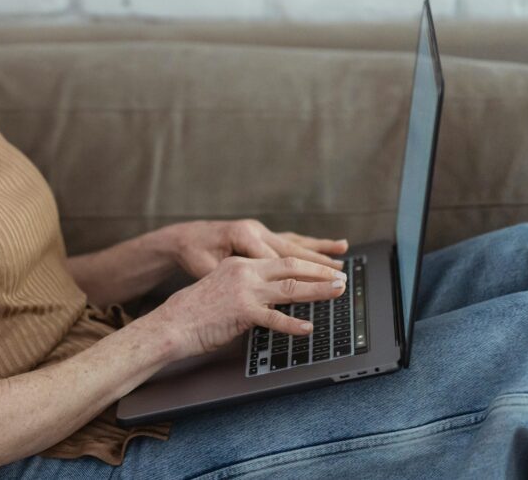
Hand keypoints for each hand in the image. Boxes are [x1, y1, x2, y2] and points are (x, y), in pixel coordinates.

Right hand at [149, 255, 347, 361]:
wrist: (173, 323)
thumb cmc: (194, 311)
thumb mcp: (221, 288)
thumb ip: (244, 288)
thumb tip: (267, 299)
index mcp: (240, 264)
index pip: (280, 260)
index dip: (306, 263)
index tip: (324, 268)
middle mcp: (245, 272)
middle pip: (291, 267)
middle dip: (320, 271)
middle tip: (340, 276)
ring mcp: (245, 291)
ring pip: (290, 288)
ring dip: (318, 290)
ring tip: (337, 291)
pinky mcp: (243, 312)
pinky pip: (275, 318)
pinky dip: (294, 323)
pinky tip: (308, 328)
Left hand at [166, 218, 348, 278]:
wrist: (184, 237)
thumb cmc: (193, 254)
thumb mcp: (205, 268)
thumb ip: (228, 280)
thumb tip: (251, 297)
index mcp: (241, 235)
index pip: (272, 260)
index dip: (289, 279)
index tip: (309, 292)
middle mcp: (254, 230)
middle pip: (290, 251)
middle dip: (316, 265)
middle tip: (338, 276)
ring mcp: (260, 230)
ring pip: (296, 244)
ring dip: (320, 252)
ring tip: (343, 256)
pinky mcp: (262, 234)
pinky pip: (292, 241)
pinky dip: (313, 245)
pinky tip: (333, 246)